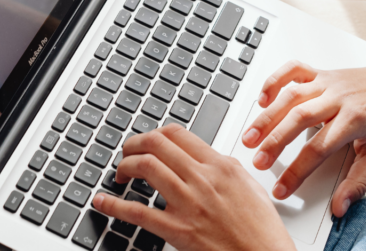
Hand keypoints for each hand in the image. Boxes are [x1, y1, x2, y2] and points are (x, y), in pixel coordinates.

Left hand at [93, 125, 295, 250]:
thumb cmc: (262, 230)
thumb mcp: (249, 187)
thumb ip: (225, 168)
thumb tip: (206, 158)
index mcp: (221, 166)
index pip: (177, 134)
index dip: (154, 134)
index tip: (147, 141)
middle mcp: (203, 179)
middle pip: (156, 144)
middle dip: (134, 144)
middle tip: (126, 153)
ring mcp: (189, 204)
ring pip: (145, 167)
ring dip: (125, 166)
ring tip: (120, 174)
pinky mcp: (178, 230)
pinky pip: (138, 212)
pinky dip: (114, 204)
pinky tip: (103, 201)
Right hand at [241, 59, 365, 216]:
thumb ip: (358, 182)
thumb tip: (340, 206)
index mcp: (353, 120)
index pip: (318, 150)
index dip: (296, 171)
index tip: (281, 188)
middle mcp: (337, 99)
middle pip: (298, 119)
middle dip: (274, 142)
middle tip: (257, 161)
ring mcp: (327, 83)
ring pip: (290, 96)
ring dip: (267, 116)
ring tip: (250, 135)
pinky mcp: (321, 72)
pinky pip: (293, 70)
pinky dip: (275, 80)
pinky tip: (263, 98)